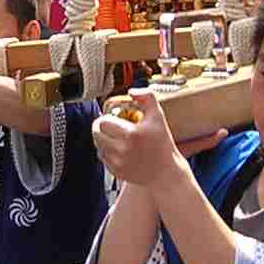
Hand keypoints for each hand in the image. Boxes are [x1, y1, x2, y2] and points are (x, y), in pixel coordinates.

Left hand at [92, 90, 209, 189]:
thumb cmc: (162, 141)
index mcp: (131, 134)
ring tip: (115, 138)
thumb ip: (147, 97)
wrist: (166, 171)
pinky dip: (108, 154)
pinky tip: (120, 150)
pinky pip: (104, 159)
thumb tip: (131, 91)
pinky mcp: (117, 173)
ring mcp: (119, 163)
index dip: (106, 118)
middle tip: (109, 126)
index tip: (113, 118)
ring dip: (104, 141)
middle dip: (101, 128)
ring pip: (99, 147)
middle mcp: (123, 150)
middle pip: (97, 134)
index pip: (103, 122)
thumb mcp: (158, 115)